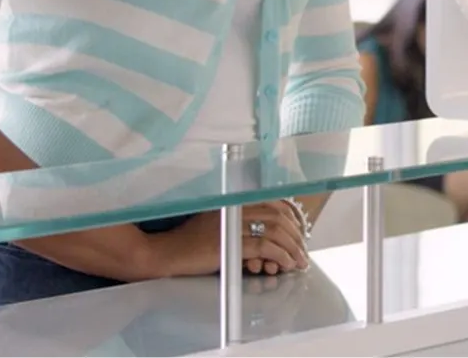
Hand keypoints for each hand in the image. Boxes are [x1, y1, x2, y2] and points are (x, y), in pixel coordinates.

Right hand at [146, 202, 309, 277]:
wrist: (165, 254)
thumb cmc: (189, 245)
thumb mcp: (218, 228)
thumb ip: (242, 228)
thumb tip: (272, 242)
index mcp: (234, 202)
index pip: (273, 205)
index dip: (291, 220)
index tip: (299, 236)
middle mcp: (235, 208)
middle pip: (278, 217)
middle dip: (296, 236)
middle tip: (303, 252)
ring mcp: (232, 224)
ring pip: (275, 231)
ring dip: (291, 248)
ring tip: (297, 262)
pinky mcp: (230, 243)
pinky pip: (265, 246)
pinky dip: (279, 255)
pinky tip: (284, 264)